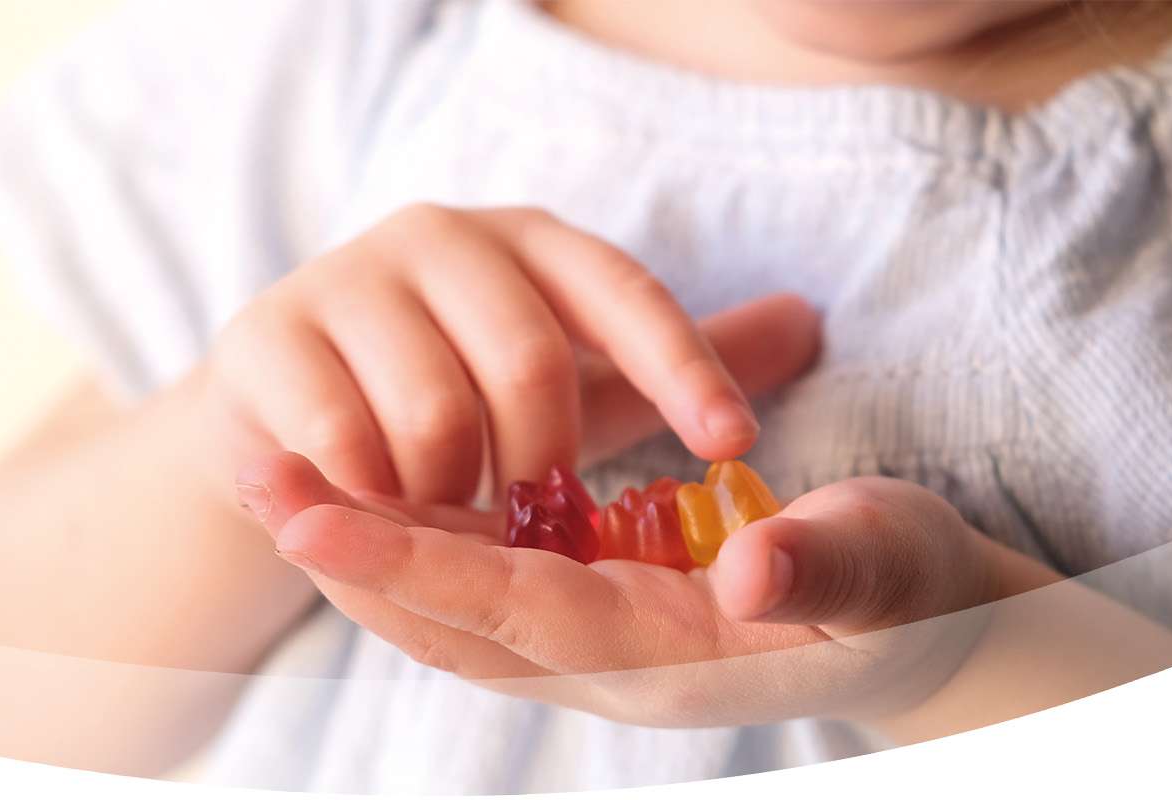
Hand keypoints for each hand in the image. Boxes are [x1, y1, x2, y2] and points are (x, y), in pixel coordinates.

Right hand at [179, 204, 821, 509]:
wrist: (288, 405)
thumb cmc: (460, 390)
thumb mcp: (576, 371)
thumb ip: (671, 356)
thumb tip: (809, 320)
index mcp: (529, 240)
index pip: (624, 292)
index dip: (683, 366)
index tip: (735, 445)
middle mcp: (439, 237)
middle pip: (528, 360)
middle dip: (546, 463)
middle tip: (541, 521)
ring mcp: (345, 279)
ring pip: (436, 412)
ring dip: (459, 495)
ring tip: (458, 520)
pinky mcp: (266, 339)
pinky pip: (341, 440)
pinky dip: (380, 501)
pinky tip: (391, 517)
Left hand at [235, 452, 1017, 728]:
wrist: (920, 635)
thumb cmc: (910, 592)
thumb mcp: (888, 569)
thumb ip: (822, 570)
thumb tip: (746, 575)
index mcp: (670, 657)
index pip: (514, 612)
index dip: (410, 562)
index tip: (309, 513)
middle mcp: (613, 663)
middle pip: (451, 623)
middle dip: (349, 555)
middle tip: (252, 473)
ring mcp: (601, 643)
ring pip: (454, 611)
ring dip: (366, 549)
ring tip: (278, 474)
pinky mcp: (601, 611)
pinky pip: (486, 589)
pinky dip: (418, 545)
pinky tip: (371, 487)